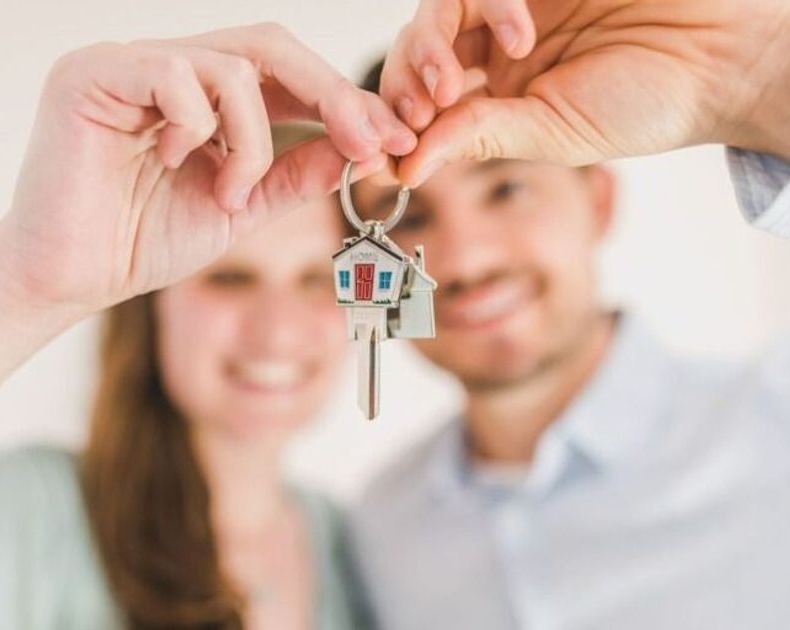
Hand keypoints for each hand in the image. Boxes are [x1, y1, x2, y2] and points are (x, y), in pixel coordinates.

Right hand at [0, 24, 416, 311]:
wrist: (73, 278)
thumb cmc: (145, 241)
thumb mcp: (243, 207)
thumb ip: (295, 175)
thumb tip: (357, 148)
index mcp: (204, 96)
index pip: (286, 74)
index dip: (343, 102)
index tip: (391, 141)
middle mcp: (170, 68)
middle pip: (271, 47)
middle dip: (331, 96)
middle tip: (368, 142)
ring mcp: (131, 64)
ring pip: (232, 67)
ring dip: (253, 141)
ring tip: (230, 194)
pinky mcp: (94, 73)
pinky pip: (175, 76)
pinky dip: (198, 128)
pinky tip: (173, 164)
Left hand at [382, 0, 789, 185]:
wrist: (717, 57)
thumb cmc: (644, 105)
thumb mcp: (550, 134)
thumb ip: (478, 138)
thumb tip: (404, 168)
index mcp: (496, 99)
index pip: (424, 105)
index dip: (396, 123)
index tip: (385, 152)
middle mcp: (495, 52)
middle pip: (416, 54)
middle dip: (402, 85)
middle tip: (417, 111)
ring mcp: (511, 9)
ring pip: (437, 12)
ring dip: (430, 47)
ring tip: (450, 85)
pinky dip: (489, 4)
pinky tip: (521, 34)